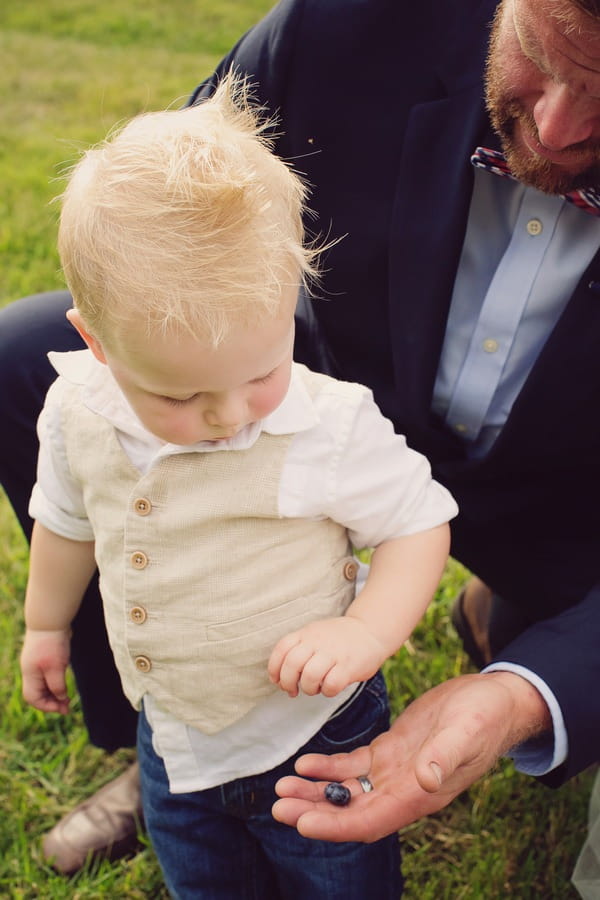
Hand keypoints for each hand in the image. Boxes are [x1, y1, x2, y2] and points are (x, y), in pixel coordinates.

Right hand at [20, 628, 70, 713]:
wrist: (51, 620)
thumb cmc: (52, 644)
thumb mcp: (56, 667)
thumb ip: (57, 685)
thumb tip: (61, 698)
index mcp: (30, 675)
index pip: (34, 698)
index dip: (47, 706)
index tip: (62, 708)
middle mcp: (31, 670)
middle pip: (38, 693)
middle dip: (51, 701)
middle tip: (67, 707)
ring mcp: (37, 663)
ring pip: (43, 684)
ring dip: (54, 692)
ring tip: (68, 698)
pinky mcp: (45, 656)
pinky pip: (48, 674)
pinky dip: (56, 681)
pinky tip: (65, 682)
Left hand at [268, 616, 386, 696]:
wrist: (370, 631)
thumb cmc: (338, 639)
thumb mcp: (315, 634)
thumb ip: (299, 649)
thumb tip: (281, 678)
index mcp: (306, 633)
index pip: (282, 649)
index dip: (274, 668)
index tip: (277, 680)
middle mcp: (317, 641)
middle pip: (292, 664)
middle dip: (288, 683)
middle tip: (292, 691)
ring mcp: (333, 653)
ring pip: (309, 676)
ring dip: (308, 688)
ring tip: (313, 689)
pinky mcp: (348, 667)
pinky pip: (331, 685)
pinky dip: (326, 691)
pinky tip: (330, 688)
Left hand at [272, 672, 550, 841]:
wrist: (494, 700)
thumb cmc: (485, 716)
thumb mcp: (467, 729)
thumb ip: (446, 755)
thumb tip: (426, 781)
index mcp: (420, 794)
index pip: (370, 820)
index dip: (336, 825)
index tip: (303, 822)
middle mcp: (404, 790)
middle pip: (351, 812)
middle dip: (314, 812)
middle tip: (278, 806)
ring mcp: (396, 773)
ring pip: (347, 792)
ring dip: (315, 793)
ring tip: (281, 789)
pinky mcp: (391, 752)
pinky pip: (353, 767)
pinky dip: (328, 769)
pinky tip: (304, 765)